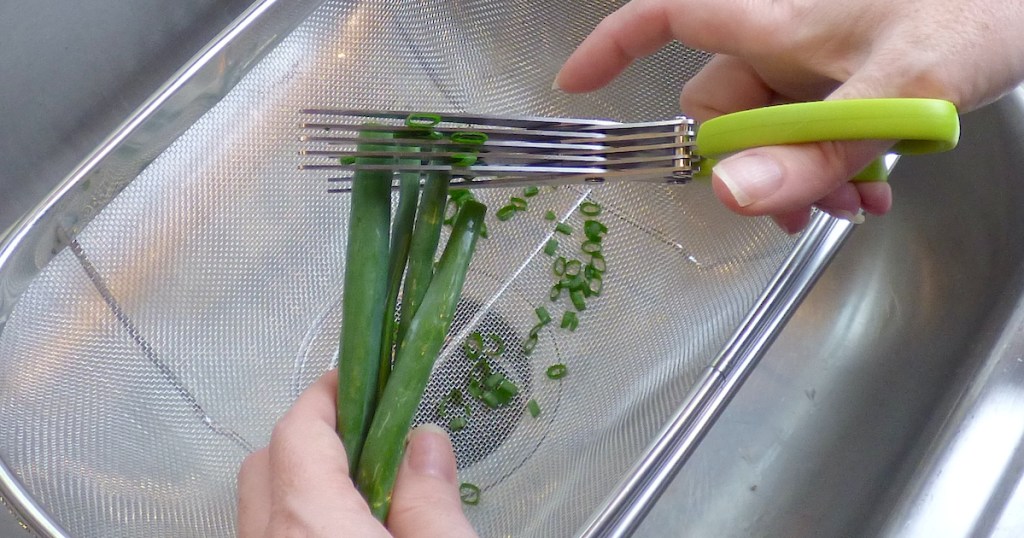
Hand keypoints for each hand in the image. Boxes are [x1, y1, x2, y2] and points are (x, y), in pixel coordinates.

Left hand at [237, 370, 476, 537]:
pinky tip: (347, 534)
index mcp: (309, 523)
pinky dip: (297, 525)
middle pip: (264, 465)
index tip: (360, 382)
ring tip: (364, 497)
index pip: (297, 431)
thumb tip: (425, 441)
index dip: (325, 397)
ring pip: (262, 510)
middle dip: (307, 440)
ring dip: (300, 488)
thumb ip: (430, 500)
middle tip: (367, 442)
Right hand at [555, 0, 1023, 231]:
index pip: (668, 17)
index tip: (577, 86)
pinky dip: (831, 165)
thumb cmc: (979, 10)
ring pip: (770, 129)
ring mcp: (814, 59)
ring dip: (800, 177)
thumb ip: (814, 150)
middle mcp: (782, 37)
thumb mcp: (896, 95)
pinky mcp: (845, 76)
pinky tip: (871, 191)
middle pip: (720, 106)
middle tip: (806, 210)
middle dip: (751, 166)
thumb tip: (728, 196)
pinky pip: (810, 127)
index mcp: (774, 20)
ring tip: (855, 205)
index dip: (615, 47)